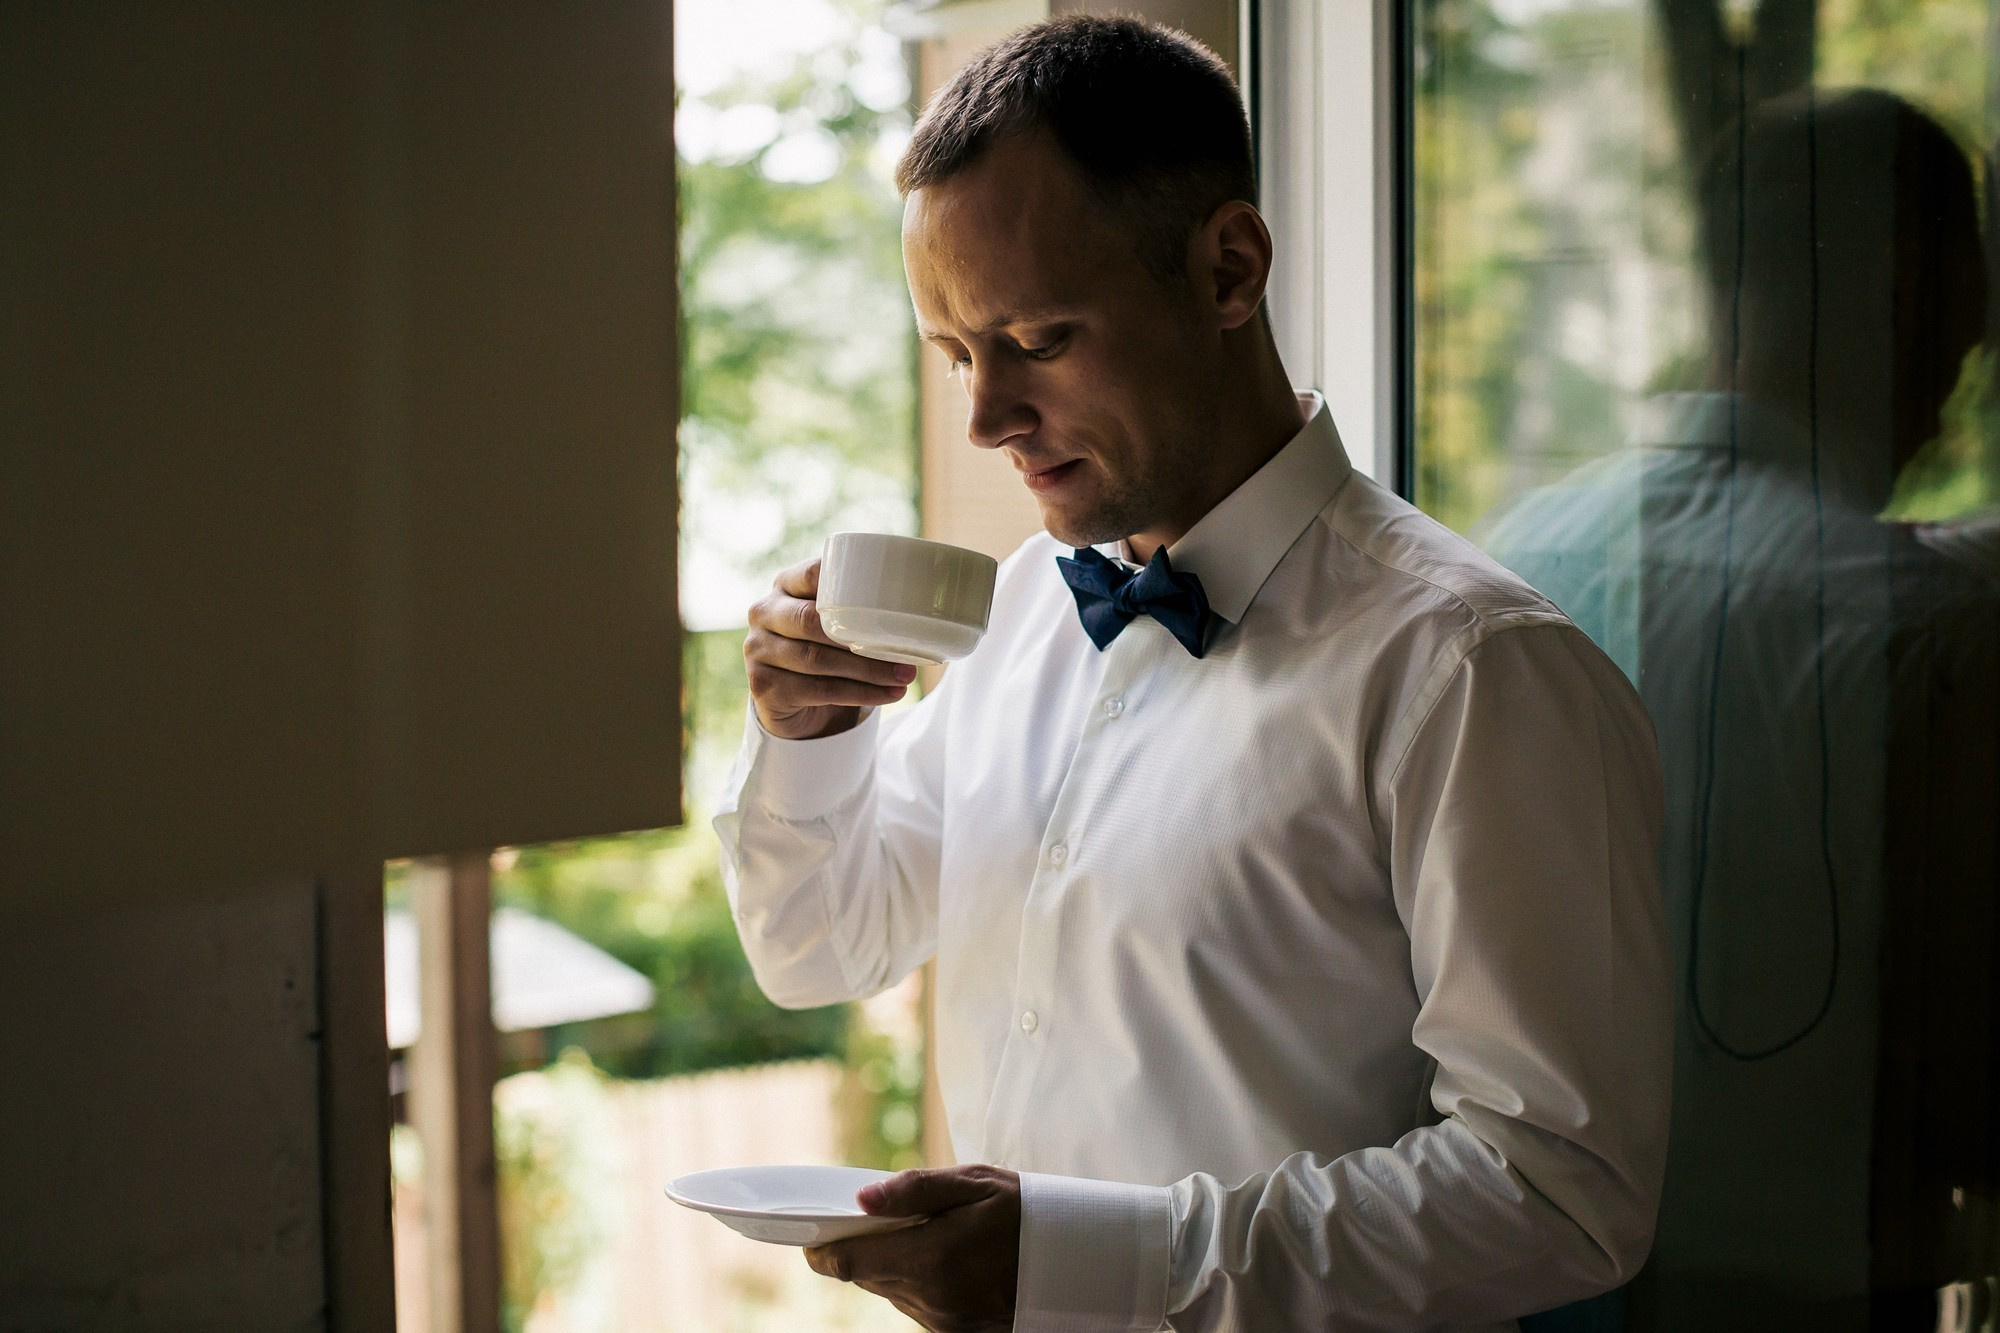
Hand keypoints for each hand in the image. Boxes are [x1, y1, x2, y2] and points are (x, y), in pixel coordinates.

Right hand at [745, 556, 916, 739]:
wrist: (793, 701)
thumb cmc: (826, 649)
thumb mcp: (837, 621)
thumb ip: (860, 604)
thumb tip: (928, 600)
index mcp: (785, 585)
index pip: (812, 574)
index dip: (844, 581)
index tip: (887, 595)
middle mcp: (764, 612)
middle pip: (811, 621)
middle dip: (862, 640)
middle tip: (908, 656)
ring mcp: (757, 650)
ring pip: (816, 659)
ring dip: (867, 671)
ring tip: (904, 677)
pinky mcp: (762, 686)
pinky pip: (817, 690)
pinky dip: (857, 694)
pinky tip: (886, 695)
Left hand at [804, 1165, 1019, 1332]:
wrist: (1074, 1259)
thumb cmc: (1025, 1212)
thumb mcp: (976, 1184)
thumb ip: (915, 1190)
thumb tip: (861, 1198)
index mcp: (932, 1258)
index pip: (849, 1262)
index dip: (822, 1249)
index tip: (812, 1232)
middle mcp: (932, 1298)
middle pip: (866, 1277)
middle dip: (862, 1248)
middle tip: (875, 1218)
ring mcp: (943, 1321)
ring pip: (890, 1292)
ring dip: (892, 1264)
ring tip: (923, 1235)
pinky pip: (915, 1305)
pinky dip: (916, 1281)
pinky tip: (944, 1259)